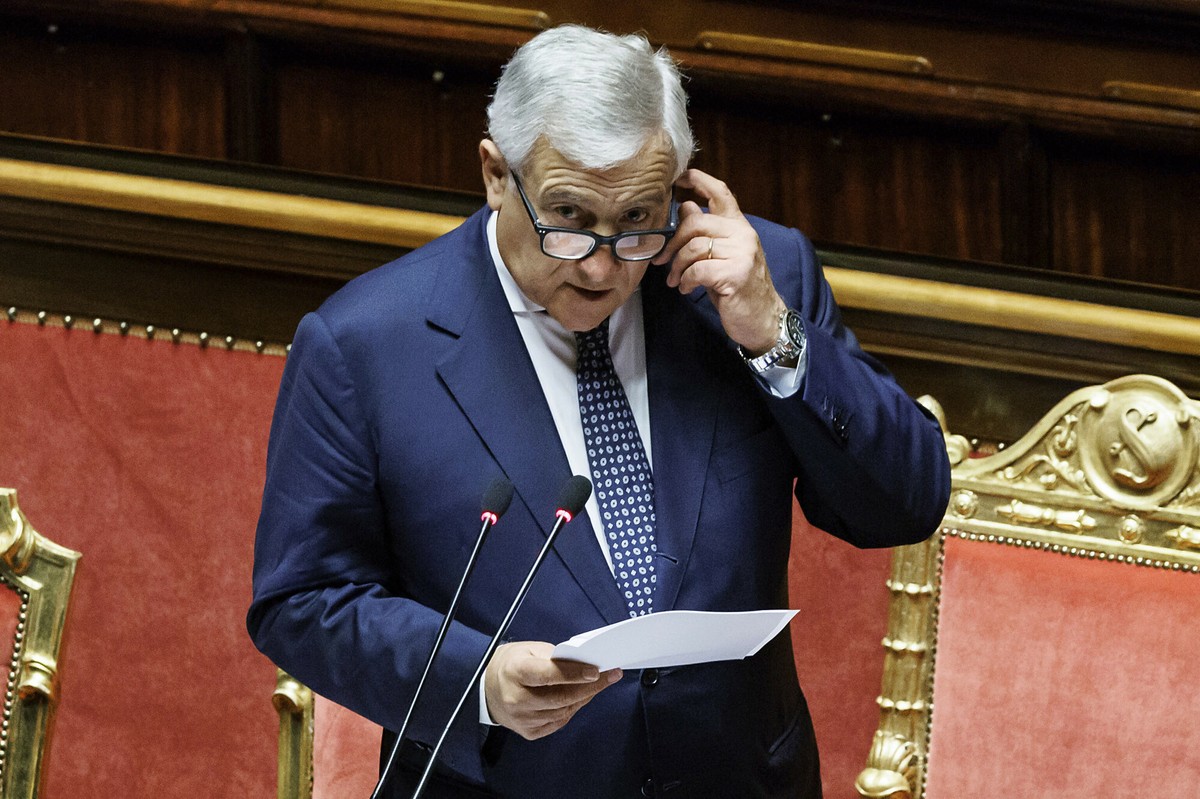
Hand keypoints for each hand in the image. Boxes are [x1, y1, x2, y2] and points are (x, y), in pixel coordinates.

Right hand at [484, 641, 622, 739]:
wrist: (488, 689)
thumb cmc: (513, 664)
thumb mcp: (530, 650)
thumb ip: (556, 658)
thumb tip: (586, 665)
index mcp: (514, 672)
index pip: (547, 674)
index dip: (573, 673)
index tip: (596, 670)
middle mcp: (516, 699)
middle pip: (560, 697)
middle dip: (590, 686)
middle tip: (610, 676)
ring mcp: (522, 719)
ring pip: (563, 711)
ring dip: (585, 697)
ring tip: (598, 684)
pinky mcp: (528, 732)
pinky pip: (559, 721)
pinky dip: (573, 708)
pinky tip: (581, 697)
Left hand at [652, 169, 785, 354]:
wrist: (762, 319)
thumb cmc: (737, 289)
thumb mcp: (721, 256)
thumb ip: (706, 233)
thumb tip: (686, 207)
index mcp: (739, 226)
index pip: (720, 192)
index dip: (698, 180)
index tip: (678, 179)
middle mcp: (743, 234)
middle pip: (695, 222)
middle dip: (672, 243)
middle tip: (662, 261)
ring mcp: (742, 253)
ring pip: (693, 247)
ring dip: (677, 267)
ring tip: (676, 280)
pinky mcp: (736, 273)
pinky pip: (697, 270)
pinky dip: (685, 281)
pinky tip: (686, 289)